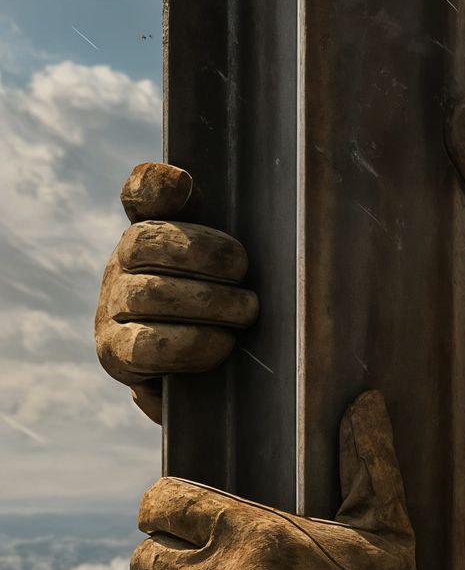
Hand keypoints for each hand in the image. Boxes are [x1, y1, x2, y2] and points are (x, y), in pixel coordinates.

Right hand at [94, 163, 258, 423]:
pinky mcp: (115, 355)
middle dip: (206, 256)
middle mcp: (123, 264)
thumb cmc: (238, 316)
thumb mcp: (248, 273)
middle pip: (146, 242)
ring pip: (148, 294)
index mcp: (155, 231)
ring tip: (246, 313)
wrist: (214, 385)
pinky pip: (147, 345)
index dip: (158, 184)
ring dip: (209, 304)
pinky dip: (192, 345)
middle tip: (247, 278)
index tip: (188, 186)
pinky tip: (222, 346)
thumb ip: (244, 233)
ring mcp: (111, 309)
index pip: (145, 192)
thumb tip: (232, 186)